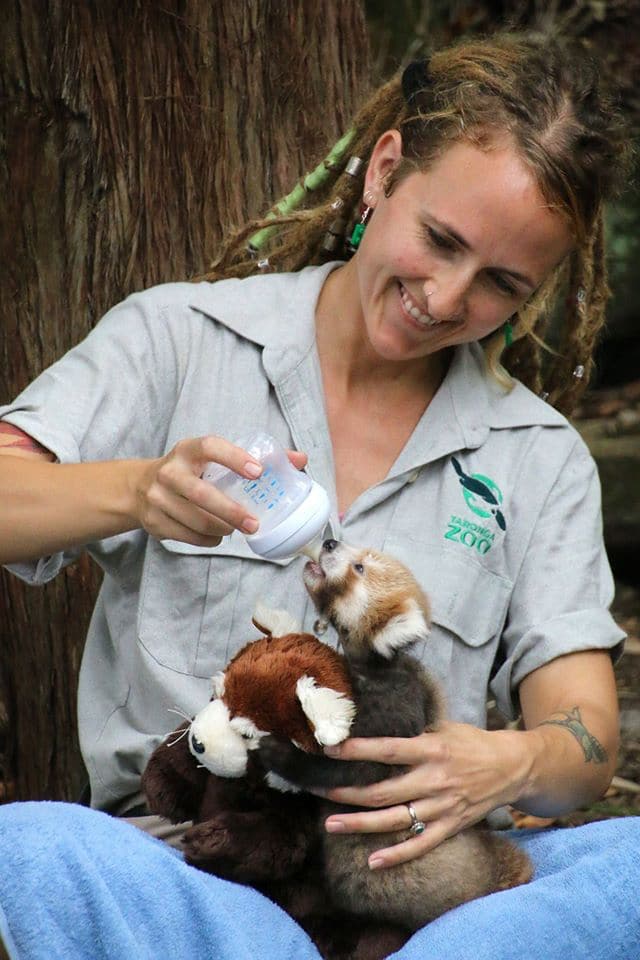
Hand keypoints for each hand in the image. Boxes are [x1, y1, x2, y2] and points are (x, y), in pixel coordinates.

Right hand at [134, 435, 306, 545]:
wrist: (138, 488)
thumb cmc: (190, 471)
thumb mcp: (212, 458)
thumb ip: (254, 458)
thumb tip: (300, 460)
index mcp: (187, 450)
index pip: (210, 447)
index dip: (234, 458)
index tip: (258, 472)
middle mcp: (169, 472)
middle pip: (202, 494)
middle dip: (231, 511)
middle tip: (254, 523)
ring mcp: (157, 498)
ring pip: (197, 521)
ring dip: (223, 529)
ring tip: (238, 528)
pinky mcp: (154, 522)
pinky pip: (189, 537)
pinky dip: (209, 539)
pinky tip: (218, 535)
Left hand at [320, 722, 525, 869]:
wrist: (511, 767)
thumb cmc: (472, 742)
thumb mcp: (444, 727)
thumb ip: (414, 732)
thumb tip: (377, 729)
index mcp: (431, 750)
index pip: (387, 750)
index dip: (357, 751)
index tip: (330, 750)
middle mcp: (434, 780)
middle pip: (382, 791)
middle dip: (346, 793)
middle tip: (317, 791)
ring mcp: (442, 807)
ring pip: (395, 820)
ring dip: (360, 824)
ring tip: (331, 825)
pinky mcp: (450, 826)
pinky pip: (421, 845)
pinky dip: (397, 855)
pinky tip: (373, 862)